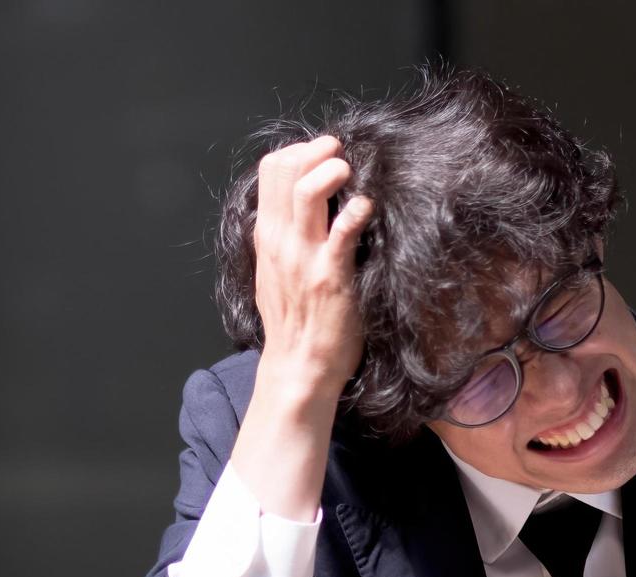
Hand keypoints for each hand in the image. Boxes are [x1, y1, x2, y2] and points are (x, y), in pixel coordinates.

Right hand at [251, 135, 375, 397]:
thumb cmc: (295, 320)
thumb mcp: (276, 269)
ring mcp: (304, 256)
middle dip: (318, 150)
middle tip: (340, 154)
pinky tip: (367, 208)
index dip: (300, 150)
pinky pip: (343, 230)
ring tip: (349, 173)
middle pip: (286, 168)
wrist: (298, 366)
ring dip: (333, 169)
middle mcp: (281, 240)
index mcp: (268, 235)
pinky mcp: (330, 275)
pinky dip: (358, 211)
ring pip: (308, 189)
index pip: (271, 169)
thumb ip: (284, 235)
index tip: (324, 155)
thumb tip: (301, 206)